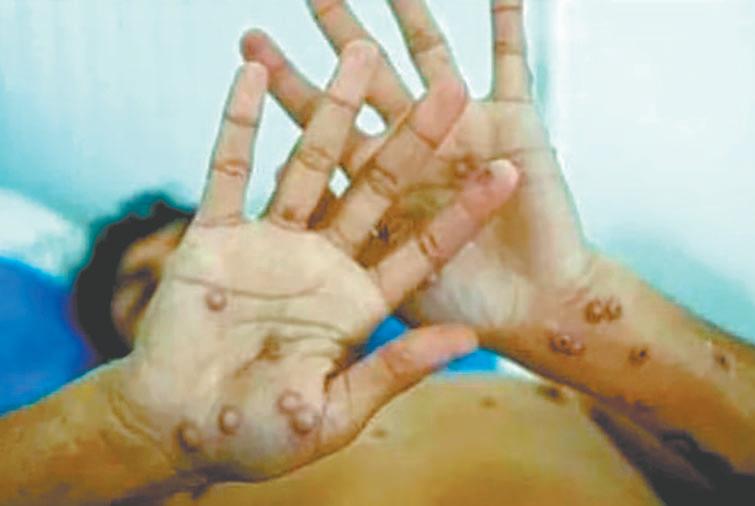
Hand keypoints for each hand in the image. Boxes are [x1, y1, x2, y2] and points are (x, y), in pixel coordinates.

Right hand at [119, 40, 518, 483]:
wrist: (178, 426)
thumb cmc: (255, 435)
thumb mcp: (334, 413)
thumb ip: (395, 370)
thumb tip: (465, 340)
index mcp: (360, 303)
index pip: (424, 246)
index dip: (465, 211)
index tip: (506, 171)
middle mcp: (325, 262)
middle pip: (378, 190)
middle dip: (412, 141)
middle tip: (448, 89)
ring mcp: (272, 243)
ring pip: (311, 165)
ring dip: (334, 111)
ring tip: (360, 53)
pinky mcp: (217, 235)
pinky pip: (229, 169)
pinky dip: (239, 123)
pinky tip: (254, 75)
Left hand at [241, 0, 593, 345]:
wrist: (537, 312)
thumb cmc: (466, 309)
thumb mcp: (388, 287)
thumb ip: (338, 257)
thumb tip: (285, 218)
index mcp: (379, 188)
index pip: (323, 133)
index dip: (290, 92)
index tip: (252, 51)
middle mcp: (415, 154)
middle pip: (366, 85)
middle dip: (335, 41)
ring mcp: (464, 133)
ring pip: (427, 60)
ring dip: (405, 15)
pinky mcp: (515, 125)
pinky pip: (510, 61)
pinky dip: (507, 22)